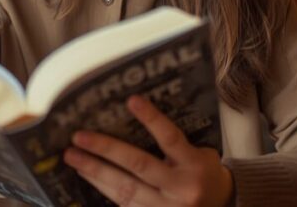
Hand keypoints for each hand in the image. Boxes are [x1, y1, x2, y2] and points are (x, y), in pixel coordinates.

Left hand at [63, 96, 233, 206]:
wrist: (223, 206)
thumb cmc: (205, 173)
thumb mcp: (200, 154)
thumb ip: (173, 143)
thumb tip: (131, 119)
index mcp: (194, 165)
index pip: (170, 137)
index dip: (151, 119)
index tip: (131, 100)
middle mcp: (180, 187)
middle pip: (138, 165)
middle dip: (105, 150)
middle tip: (78, 137)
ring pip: (125, 189)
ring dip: (95, 172)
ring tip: (73, 158)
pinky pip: (124, 205)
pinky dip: (103, 189)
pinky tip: (87, 176)